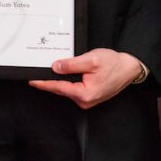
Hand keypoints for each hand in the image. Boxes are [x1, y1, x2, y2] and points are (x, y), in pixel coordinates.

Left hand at [28, 48, 142, 109]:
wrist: (129, 68)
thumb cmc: (113, 64)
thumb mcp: (91, 60)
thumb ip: (71, 65)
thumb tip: (55, 67)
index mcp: (85, 94)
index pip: (58, 87)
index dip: (43, 83)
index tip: (31, 80)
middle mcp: (85, 101)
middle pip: (60, 89)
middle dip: (48, 81)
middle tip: (36, 71)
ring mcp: (87, 100)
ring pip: (66, 89)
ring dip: (57, 80)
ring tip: (47, 70)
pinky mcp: (89, 96)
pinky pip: (72, 89)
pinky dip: (65, 81)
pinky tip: (61, 74)